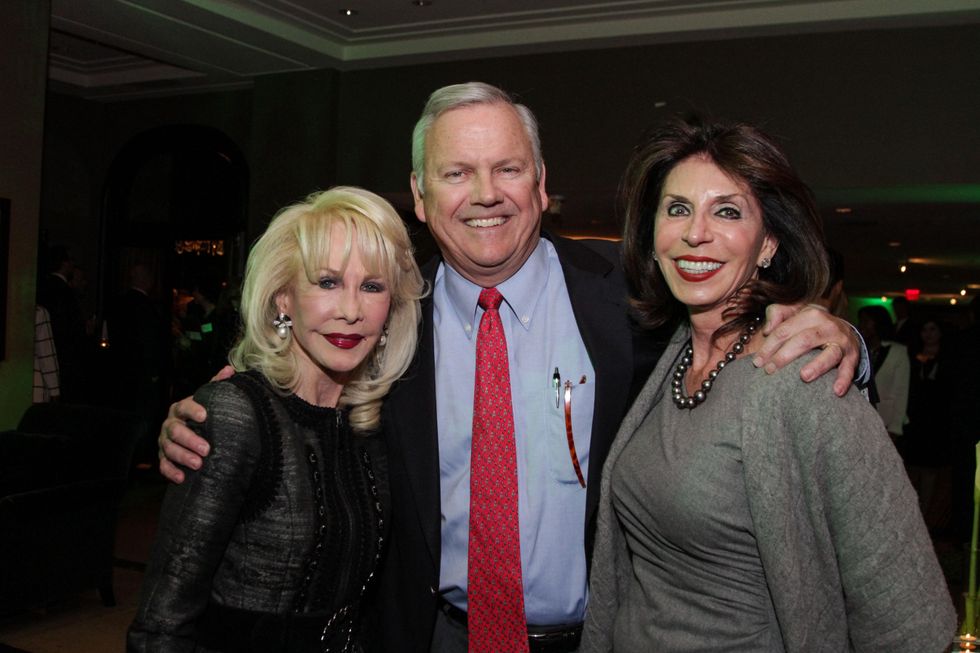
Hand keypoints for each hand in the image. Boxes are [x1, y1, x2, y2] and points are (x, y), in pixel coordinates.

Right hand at [157, 366, 234, 481]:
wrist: (192, 431)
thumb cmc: (203, 415)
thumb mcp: (209, 399)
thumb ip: (216, 385)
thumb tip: (229, 370)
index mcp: (180, 409)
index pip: (184, 407)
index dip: (193, 410)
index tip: (205, 416)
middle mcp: (170, 424)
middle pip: (175, 431)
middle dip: (190, 440)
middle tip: (206, 449)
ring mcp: (164, 441)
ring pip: (168, 449)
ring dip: (182, 457)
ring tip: (198, 464)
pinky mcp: (163, 457)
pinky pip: (163, 465)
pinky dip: (171, 472)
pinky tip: (181, 478)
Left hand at [752, 304, 859, 396]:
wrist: (842, 329)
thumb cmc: (810, 324)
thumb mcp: (794, 312)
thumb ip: (778, 313)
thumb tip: (768, 329)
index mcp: (811, 314)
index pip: (785, 330)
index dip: (769, 346)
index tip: (757, 362)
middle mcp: (828, 326)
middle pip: (804, 341)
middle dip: (785, 356)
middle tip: (770, 370)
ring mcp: (841, 341)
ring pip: (830, 353)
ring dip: (817, 366)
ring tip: (804, 377)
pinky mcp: (852, 356)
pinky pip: (849, 368)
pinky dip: (844, 379)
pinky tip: (836, 391)